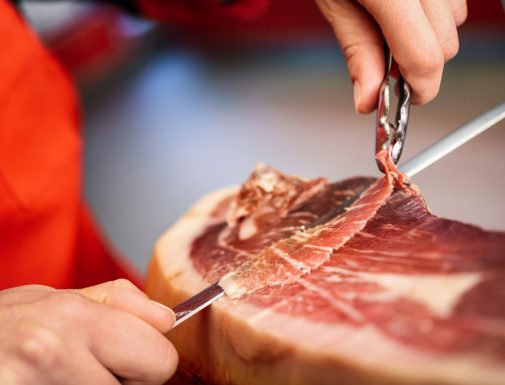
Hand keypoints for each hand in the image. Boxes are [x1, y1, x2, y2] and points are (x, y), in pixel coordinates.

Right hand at [0, 280, 176, 384]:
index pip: (160, 359)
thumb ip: (115, 303)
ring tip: (55, 379)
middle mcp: (54, 353)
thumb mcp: (50, 299)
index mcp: (72, 318)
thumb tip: (167, 319)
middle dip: (122, 382)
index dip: (145, 361)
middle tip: (82, 370)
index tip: (121, 358)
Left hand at [315, 0, 466, 112]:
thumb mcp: (335, 2)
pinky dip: (434, 11)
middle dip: (419, 66)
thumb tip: (367, 97)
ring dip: (428, 35)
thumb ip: (356, 49)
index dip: (417, 89)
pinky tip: (407, 5)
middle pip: (446, 45)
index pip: (424, 56)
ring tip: (392, 23)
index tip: (404, 100)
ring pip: (456, 21)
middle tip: (388, 63)